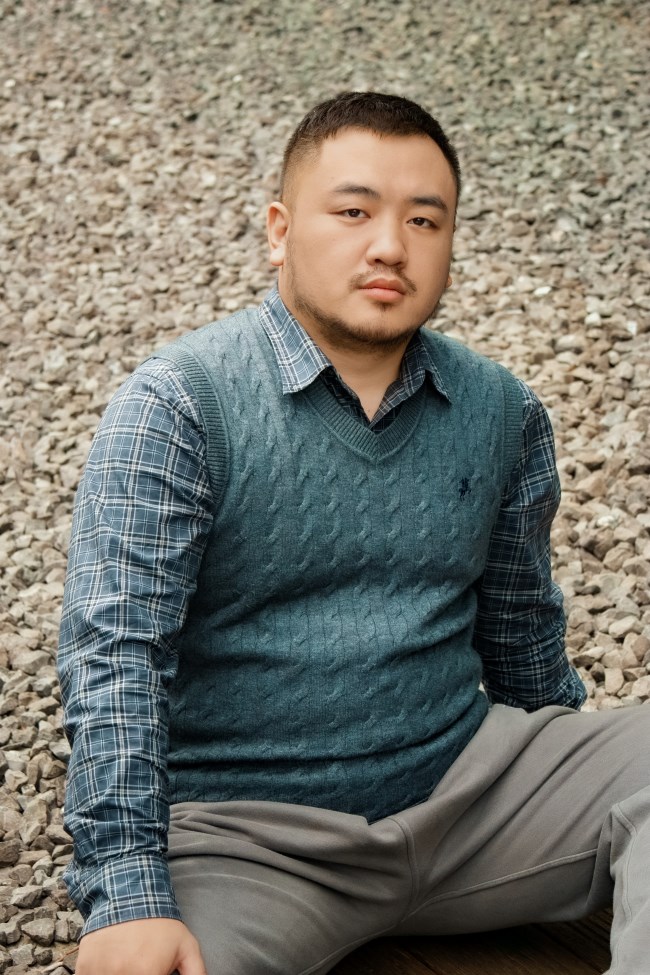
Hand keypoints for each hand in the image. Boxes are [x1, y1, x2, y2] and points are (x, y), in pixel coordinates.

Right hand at [75, 918, 207, 974]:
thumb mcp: (187, 947)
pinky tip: (112, 964)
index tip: (153, 973)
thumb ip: (196, 974)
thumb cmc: (159, 923)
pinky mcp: (84, 968)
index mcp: (147, 973)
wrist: (128, 894)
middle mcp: (121, 974)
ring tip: (128, 962)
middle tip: (140, 966)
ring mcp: (99, 971)